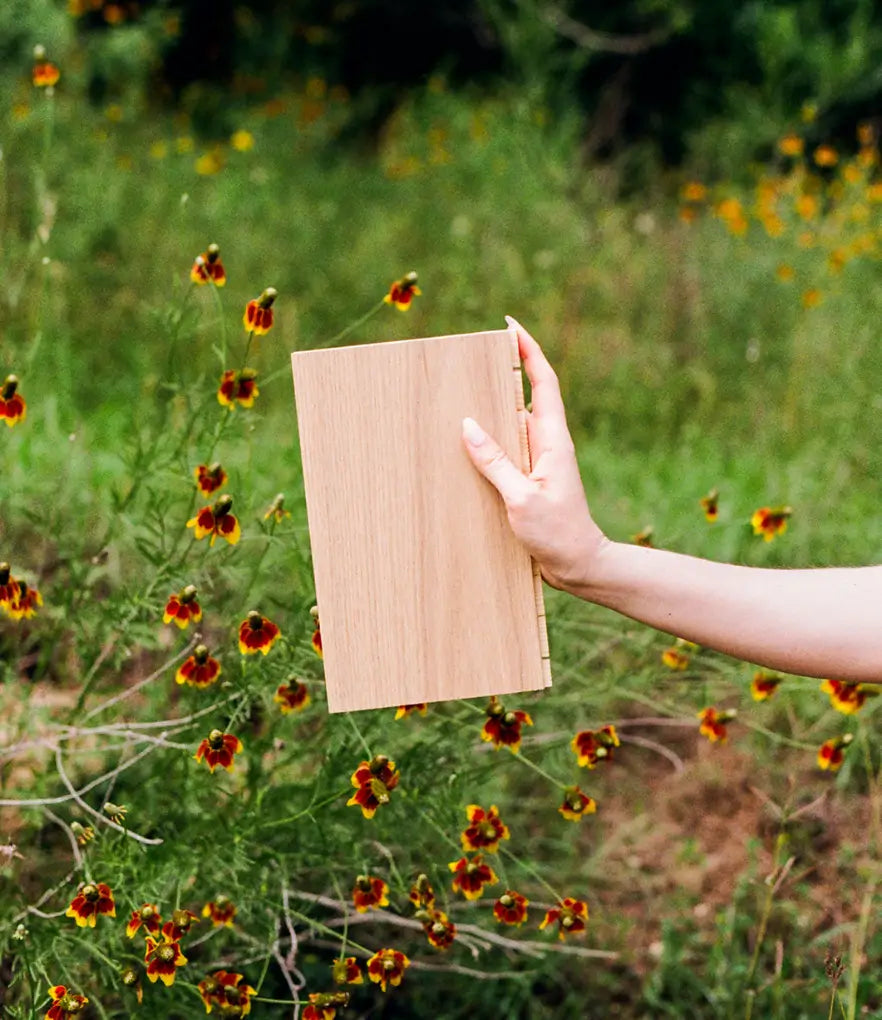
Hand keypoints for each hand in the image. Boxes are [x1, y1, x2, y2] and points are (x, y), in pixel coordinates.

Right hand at [461, 316, 605, 591]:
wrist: (580, 564)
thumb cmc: (557, 533)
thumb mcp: (521, 498)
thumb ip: (495, 462)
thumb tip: (467, 424)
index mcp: (553, 439)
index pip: (542, 382)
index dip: (529, 350)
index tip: (510, 325)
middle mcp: (548, 443)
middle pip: (525, 394)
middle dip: (504, 369)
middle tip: (473, 353)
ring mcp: (540, 459)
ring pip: (513, 422)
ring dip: (492, 406)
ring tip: (460, 392)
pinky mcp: (531, 477)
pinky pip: (507, 448)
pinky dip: (489, 439)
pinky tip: (466, 444)